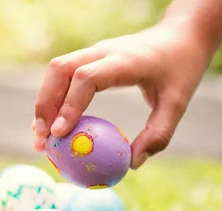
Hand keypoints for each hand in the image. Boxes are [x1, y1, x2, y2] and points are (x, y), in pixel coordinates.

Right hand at [31, 22, 212, 168]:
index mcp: (124, 60)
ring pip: (56, 70)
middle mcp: (103, 51)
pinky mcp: (90, 57)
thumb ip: (158, 134)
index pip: (86, 77)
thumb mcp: (178, 103)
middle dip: (45, 105)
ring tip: (40, 137)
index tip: (60, 133)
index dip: (69, 104)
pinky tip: (51, 124)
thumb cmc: (181, 69)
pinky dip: (52, 97)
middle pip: (60, 70)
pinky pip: (63, 74)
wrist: (180, 36)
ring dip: (44, 102)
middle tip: (42, 139)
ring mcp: (93, 52)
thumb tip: (133, 164)